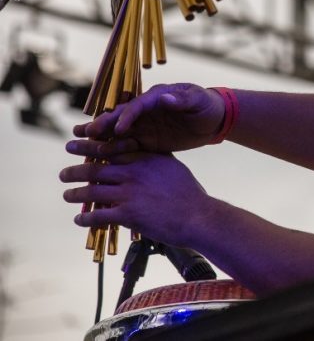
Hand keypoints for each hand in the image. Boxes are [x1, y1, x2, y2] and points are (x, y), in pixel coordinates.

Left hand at [59, 152, 209, 247]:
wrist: (197, 217)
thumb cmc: (189, 193)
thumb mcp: (173, 166)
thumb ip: (155, 159)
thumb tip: (144, 156)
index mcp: (144, 158)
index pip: (110, 150)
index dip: (89, 148)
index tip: (76, 146)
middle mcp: (134, 173)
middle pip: (96, 169)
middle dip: (75, 171)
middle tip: (64, 173)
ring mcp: (129, 193)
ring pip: (92, 191)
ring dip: (75, 194)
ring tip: (67, 195)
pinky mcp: (127, 214)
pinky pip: (98, 215)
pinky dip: (85, 218)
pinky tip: (79, 219)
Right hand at [69, 83, 224, 155]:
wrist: (214, 119)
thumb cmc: (206, 104)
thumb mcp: (197, 100)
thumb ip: (181, 99)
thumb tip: (164, 97)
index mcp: (155, 97)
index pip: (136, 106)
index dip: (126, 116)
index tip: (117, 128)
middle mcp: (145, 111)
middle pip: (120, 118)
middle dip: (103, 125)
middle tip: (84, 134)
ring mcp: (144, 126)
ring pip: (118, 133)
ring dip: (99, 138)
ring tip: (76, 142)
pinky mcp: (148, 141)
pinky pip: (128, 148)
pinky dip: (112, 153)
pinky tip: (96, 160)